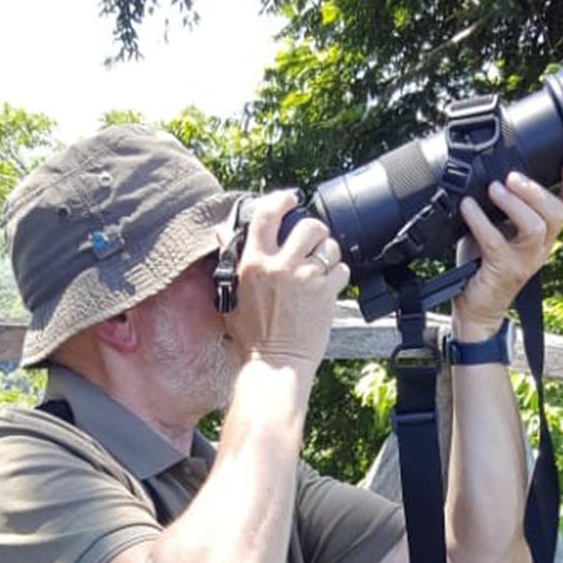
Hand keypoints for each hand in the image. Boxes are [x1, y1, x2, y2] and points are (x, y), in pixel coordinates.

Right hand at [220, 190, 350, 372]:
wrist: (274, 364)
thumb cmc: (250, 335)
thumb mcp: (229, 294)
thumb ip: (228, 260)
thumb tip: (221, 232)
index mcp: (253, 263)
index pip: (266, 216)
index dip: (280, 200)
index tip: (289, 198)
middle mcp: (280, 266)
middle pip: (308, 225)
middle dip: (313, 229)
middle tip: (311, 239)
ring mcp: (306, 278)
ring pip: (328, 245)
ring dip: (327, 252)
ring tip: (320, 264)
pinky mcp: (326, 293)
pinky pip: (341, 269)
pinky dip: (338, 274)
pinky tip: (327, 284)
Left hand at [452, 157, 562, 340]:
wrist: (475, 309)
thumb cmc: (483, 268)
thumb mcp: (496, 232)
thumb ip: (499, 211)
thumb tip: (488, 177)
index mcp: (542, 237)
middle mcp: (540, 248)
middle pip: (556, 214)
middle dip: (535, 191)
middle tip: (512, 177)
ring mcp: (525, 261)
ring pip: (535, 226)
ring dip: (514, 203)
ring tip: (494, 189)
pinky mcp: (505, 271)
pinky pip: (496, 241)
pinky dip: (480, 220)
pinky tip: (468, 207)